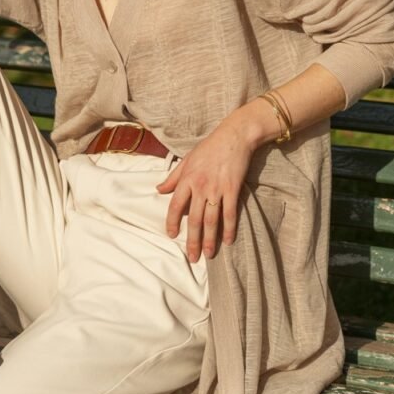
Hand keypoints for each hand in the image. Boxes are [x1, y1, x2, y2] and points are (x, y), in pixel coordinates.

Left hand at [155, 117, 254, 261]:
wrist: (234, 136)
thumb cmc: (209, 147)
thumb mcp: (187, 160)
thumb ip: (173, 177)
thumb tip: (158, 190)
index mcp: (186, 179)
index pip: (175, 205)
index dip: (172, 222)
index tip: (172, 235)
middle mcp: (200, 187)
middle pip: (194, 219)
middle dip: (192, 240)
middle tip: (192, 257)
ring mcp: (217, 189)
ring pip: (211, 221)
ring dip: (210, 240)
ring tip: (209, 254)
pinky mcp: (232, 190)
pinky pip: (230, 214)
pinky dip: (229, 229)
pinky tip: (228, 240)